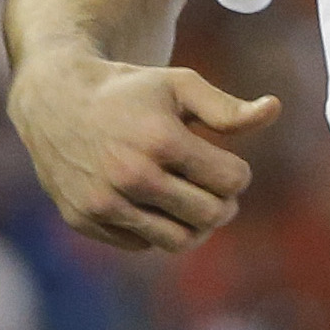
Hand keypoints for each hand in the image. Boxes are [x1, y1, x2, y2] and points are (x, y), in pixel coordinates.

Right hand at [8, 48, 279, 251]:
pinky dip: (155, 230)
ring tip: (195, 204)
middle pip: (209, 216)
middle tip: (215, 188)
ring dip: (196, 227)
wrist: (55, 100)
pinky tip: (153, 203)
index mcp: (161, 140)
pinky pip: (140, 243)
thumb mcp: (179, 85)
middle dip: (223, 203)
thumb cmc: (129, 91)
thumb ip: (227, 108)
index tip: (226, 164)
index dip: (238, 174)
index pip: (230, 180)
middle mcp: (130, 176)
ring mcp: (104, 202)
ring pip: (176, 241)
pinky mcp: (84, 219)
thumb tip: (274, 110)